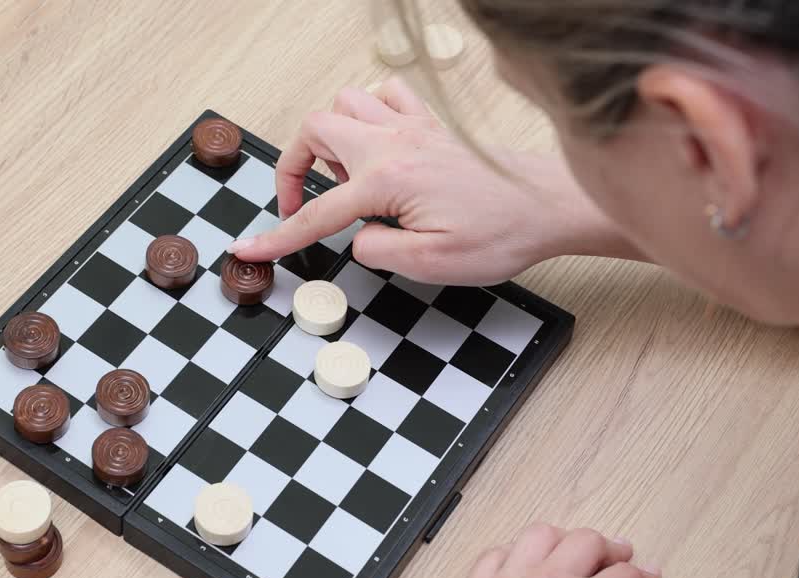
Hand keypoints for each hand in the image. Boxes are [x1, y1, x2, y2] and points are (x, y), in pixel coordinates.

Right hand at [230, 79, 631, 284]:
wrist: (549, 208)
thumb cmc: (501, 235)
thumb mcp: (429, 263)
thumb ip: (375, 249)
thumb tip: (358, 236)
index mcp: (388, 181)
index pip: (317, 212)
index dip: (278, 236)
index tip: (248, 250)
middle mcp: (395, 143)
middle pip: (316, 130)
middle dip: (293, 167)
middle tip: (301, 204)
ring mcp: (414, 127)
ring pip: (346, 102)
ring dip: (330, 138)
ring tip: (345, 179)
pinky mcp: (432, 125)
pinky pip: (386, 94)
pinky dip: (369, 112)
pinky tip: (377, 145)